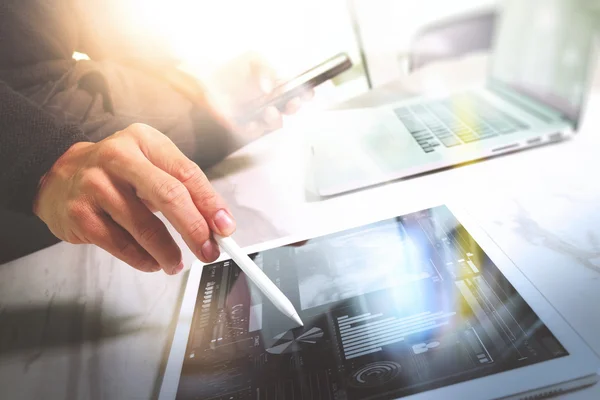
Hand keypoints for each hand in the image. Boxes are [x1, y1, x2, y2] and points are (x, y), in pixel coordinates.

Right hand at [34, 123, 235, 273]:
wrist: (59, 176)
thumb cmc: (117, 172)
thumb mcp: (151, 165)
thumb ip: (184, 190)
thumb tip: (217, 225)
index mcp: (144, 140)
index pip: (187, 173)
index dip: (210, 203)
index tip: (225, 227)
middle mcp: (118, 157)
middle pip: (169, 196)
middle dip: (195, 229)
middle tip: (209, 251)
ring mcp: (95, 185)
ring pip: (144, 226)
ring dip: (168, 252)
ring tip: (177, 263)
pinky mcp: (80, 214)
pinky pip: (120, 245)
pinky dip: (142, 259)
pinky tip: (152, 262)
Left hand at [207, 52, 312, 139]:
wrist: (207, 82)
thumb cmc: (232, 70)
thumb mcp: (252, 59)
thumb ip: (266, 68)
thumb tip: (270, 87)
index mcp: (277, 86)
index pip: (297, 91)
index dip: (305, 93)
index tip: (307, 93)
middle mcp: (272, 102)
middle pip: (290, 108)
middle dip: (294, 106)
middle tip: (292, 103)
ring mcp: (261, 116)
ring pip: (276, 122)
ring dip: (276, 118)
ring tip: (269, 111)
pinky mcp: (247, 127)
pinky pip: (256, 132)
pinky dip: (255, 128)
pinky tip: (252, 123)